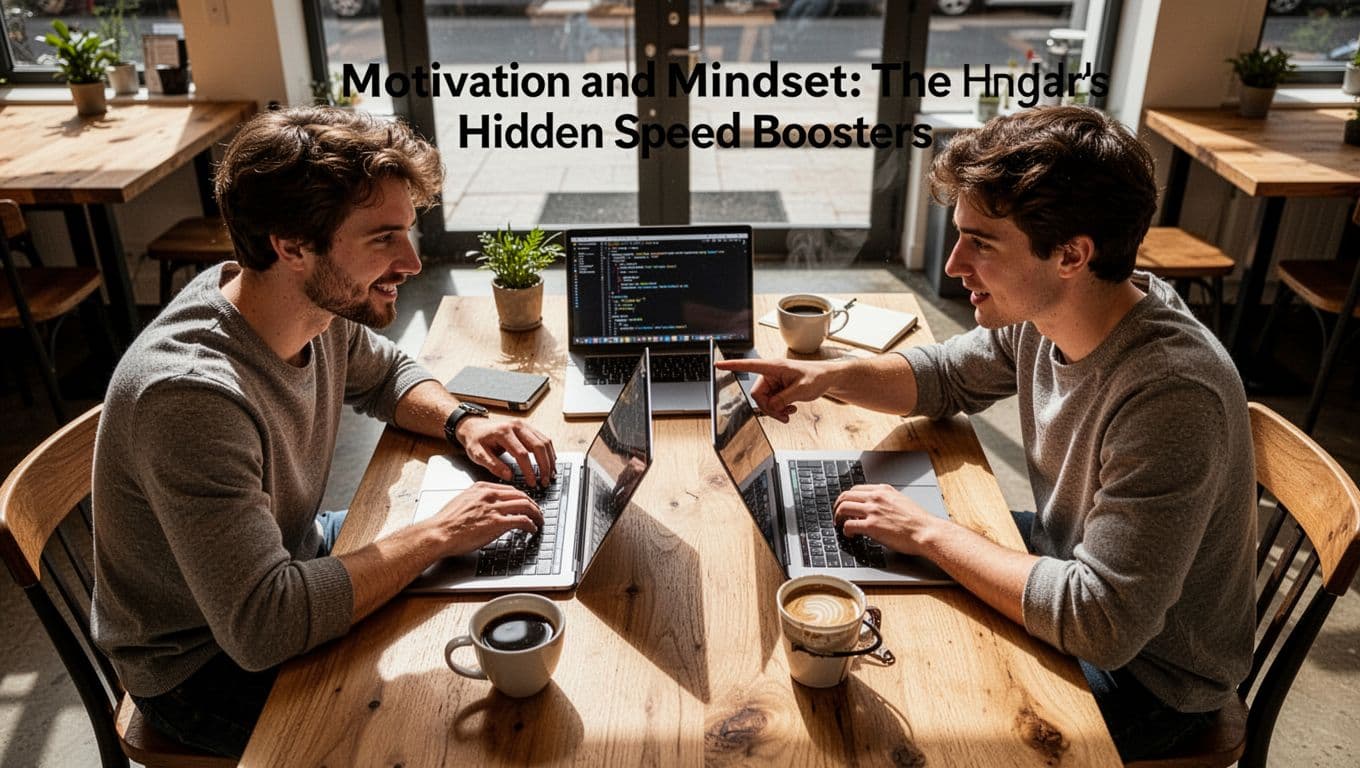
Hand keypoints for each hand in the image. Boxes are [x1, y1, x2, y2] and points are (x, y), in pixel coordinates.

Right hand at [432, 482, 544, 556]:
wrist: (439, 533)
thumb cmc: (446, 522)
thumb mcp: (462, 502)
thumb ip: (477, 501)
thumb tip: (487, 508)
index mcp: (481, 488)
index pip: (509, 489)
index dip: (522, 497)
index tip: (526, 503)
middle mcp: (489, 495)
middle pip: (521, 495)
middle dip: (533, 504)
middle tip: (537, 512)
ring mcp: (494, 508)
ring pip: (525, 505)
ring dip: (536, 514)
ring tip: (539, 521)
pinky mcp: (497, 522)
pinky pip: (522, 520)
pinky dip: (531, 524)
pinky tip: (532, 529)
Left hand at [456, 417, 556, 486]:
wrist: (474, 427)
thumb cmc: (476, 440)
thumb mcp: (478, 454)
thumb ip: (493, 465)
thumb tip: (508, 475)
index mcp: (503, 432)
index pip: (522, 453)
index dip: (529, 470)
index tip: (532, 482)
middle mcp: (516, 426)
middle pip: (538, 446)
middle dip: (544, 466)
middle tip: (545, 481)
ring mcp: (524, 426)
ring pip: (544, 442)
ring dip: (550, 459)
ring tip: (550, 474)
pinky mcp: (528, 428)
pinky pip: (544, 439)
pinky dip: (549, 452)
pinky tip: (550, 462)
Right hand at [713, 357, 836, 422]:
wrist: (827, 379)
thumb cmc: (817, 376)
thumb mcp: (802, 389)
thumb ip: (784, 399)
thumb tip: (771, 407)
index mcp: (774, 367)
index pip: (749, 365)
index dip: (733, 366)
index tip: (718, 365)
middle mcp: (771, 374)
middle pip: (757, 395)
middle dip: (769, 408)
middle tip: (784, 415)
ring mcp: (773, 382)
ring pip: (764, 401)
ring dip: (775, 410)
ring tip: (789, 412)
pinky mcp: (777, 389)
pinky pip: (770, 403)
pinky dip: (779, 409)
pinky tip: (789, 409)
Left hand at [832, 484, 937, 555]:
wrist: (926, 531)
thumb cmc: (918, 521)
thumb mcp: (901, 501)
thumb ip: (887, 501)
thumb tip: (876, 508)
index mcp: (884, 490)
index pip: (857, 489)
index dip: (848, 498)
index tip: (846, 504)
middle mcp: (876, 497)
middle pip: (846, 496)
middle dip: (838, 506)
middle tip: (837, 515)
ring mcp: (873, 510)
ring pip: (843, 508)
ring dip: (838, 517)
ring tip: (839, 525)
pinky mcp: (871, 525)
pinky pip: (849, 525)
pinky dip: (845, 530)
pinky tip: (849, 535)